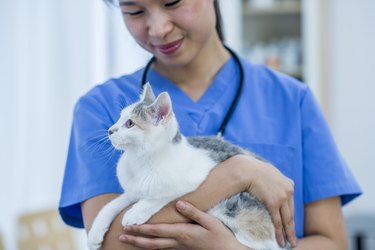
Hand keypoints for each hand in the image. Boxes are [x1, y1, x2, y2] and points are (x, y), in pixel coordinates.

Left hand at [119, 201, 249, 249]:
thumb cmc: (220, 236)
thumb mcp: (209, 221)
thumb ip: (193, 212)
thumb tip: (178, 203)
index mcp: (183, 233)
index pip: (157, 231)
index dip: (142, 229)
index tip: (128, 226)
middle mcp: (178, 242)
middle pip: (152, 243)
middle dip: (135, 240)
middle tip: (121, 237)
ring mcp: (180, 248)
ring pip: (156, 248)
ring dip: (140, 245)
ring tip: (128, 241)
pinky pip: (164, 249)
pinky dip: (152, 248)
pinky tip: (148, 245)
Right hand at [243, 155, 296, 246]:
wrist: (246, 169)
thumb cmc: (254, 170)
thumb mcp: (270, 173)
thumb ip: (275, 181)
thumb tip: (272, 186)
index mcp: (289, 184)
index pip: (291, 204)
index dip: (290, 216)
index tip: (291, 225)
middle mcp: (288, 190)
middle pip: (291, 213)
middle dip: (292, 228)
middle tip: (293, 239)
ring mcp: (281, 197)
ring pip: (286, 219)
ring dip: (288, 233)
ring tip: (290, 243)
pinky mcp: (273, 202)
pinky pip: (277, 221)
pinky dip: (279, 232)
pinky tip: (280, 240)